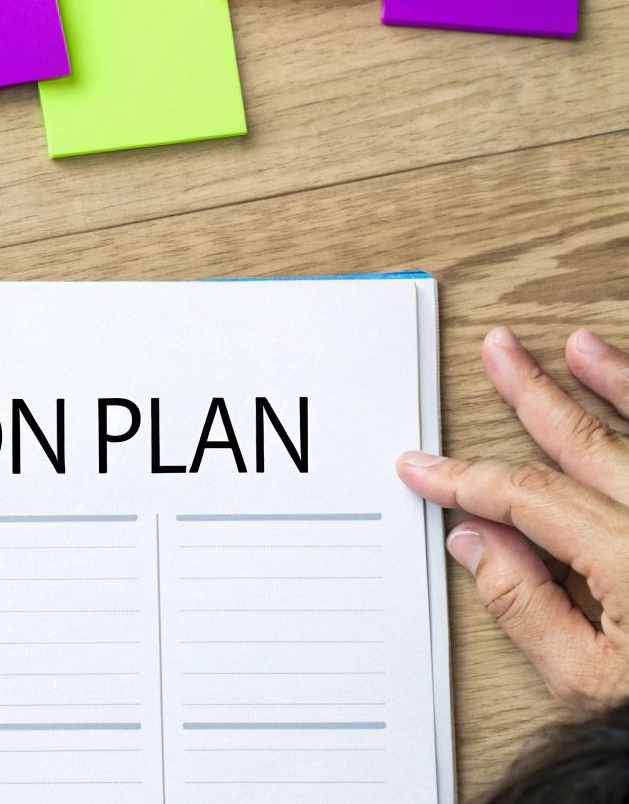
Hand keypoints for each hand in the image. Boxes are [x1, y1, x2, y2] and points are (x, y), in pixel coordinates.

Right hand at [397, 325, 628, 709]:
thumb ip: (529, 611)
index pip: (529, 499)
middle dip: (536, 396)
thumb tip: (476, 545)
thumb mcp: (590, 684)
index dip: (467, 478)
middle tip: (502, 354)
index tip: (423, 467)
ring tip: (582, 349)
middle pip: (593, 445)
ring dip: (616, 384)